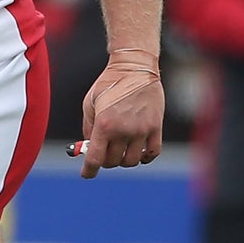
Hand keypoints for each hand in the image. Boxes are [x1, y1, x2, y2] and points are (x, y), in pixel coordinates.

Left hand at [79, 50, 164, 176]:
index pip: (95, 159)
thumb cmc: (108, 84)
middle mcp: (123, 130)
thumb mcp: (90, 104)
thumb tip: (89, 149)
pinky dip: (145, 157)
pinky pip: (152, 153)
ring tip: (121, 150)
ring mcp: (141, 130)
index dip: (89, 171)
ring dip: (124, 160)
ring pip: (132, 161)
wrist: (134, 67)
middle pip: (113, 162)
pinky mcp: (156, 127)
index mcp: (104, 125)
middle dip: (106, 160)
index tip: (87, 174)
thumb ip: (89, 128)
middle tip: (104, 152)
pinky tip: (139, 153)